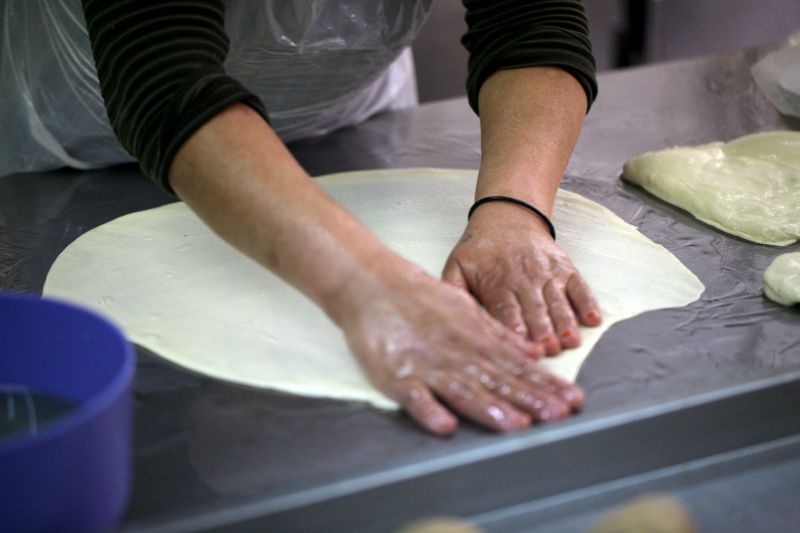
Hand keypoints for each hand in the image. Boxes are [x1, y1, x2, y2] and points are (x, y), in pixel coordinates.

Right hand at [336, 260, 583, 435]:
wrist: (372, 284)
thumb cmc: (420, 299)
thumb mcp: (466, 310)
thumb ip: (499, 335)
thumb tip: (535, 353)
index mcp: (475, 339)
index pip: (516, 366)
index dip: (544, 383)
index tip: (572, 398)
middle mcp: (456, 353)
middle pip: (497, 380)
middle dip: (530, 398)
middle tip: (559, 415)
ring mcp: (427, 365)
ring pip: (463, 389)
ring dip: (490, 407)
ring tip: (517, 425)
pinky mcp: (396, 375)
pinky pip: (414, 396)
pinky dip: (430, 410)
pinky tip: (446, 426)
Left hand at [442, 201, 601, 355]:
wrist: (507, 217)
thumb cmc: (480, 250)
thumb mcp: (457, 265)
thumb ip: (452, 289)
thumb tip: (445, 310)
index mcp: (496, 282)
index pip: (505, 309)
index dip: (514, 327)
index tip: (520, 344)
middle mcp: (524, 278)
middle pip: (534, 309)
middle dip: (542, 330)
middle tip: (549, 349)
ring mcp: (547, 273)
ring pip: (558, 301)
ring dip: (565, 321)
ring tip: (570, 340)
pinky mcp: (565, 268)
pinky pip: (579, 286)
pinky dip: (587, 302)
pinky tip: (592, 319)